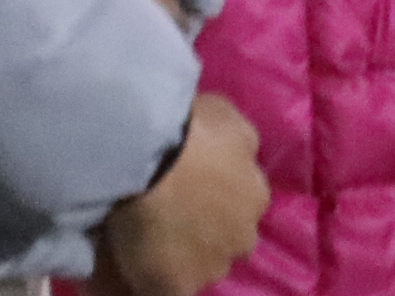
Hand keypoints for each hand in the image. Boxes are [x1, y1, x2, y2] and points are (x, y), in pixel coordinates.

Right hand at [93, 93, 263, 295]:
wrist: (147, 157)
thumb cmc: (190, 129)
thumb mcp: (227, 117)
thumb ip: (238, 144)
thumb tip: (236, 155)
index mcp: (257, 194)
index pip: (243, 205)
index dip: (217, 200)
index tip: (193, 193)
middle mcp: (244, 235)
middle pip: (227, 240)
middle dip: (206, 233)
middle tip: (172, 217)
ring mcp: (211, 265)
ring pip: (200, 268)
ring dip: (182, 258)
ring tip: (148, 242)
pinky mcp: (177, 287)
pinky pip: (166, 291)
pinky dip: (153, 283)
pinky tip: (137, 271)